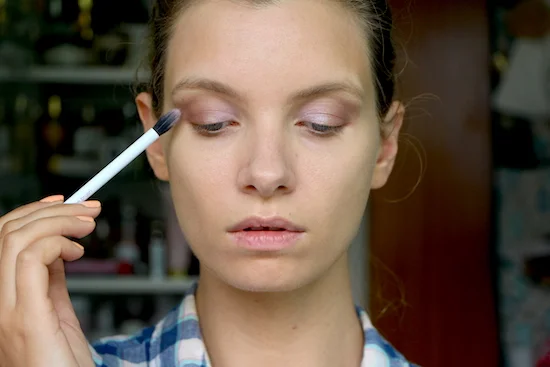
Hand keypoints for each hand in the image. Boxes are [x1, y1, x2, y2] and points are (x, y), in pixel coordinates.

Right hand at [0, 195, 100, 366]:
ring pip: (14, 240)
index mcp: (2, 296)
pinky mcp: (24, 317)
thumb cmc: (61, 364)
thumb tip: (60, 247)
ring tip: (88, 223)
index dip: (32, 214)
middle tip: (87, 209)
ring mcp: (4, 309)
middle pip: (5, 232)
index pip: (2, 239)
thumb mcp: (55, 312)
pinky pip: (31, 260)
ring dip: (57, 220)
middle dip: (49, 210)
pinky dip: (57, 242)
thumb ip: (50, 280)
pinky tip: (78, 250)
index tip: (66, 204)